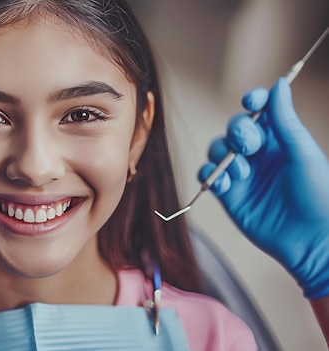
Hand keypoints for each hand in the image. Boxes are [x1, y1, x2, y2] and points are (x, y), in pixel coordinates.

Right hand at [199, 78, 328, 298]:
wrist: (310, 239)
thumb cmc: (318, 195)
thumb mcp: (302, 153)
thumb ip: (286, 120)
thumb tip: (278, 84)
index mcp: (280, 139)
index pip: (261, 111)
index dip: (253, 102)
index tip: (252, 102)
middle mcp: (259, 153)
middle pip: (234, 128)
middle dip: (238, 132)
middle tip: (249, 147)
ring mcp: (242, 173)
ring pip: (217, 149)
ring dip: (224, 156)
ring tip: (241, 174)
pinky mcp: (229, 194)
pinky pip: (209, 176)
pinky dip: (211, 177)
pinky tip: (226, 187)